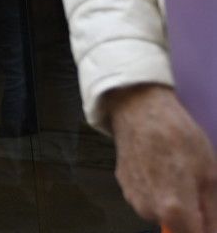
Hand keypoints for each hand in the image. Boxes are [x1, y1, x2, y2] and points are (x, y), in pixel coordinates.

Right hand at [104, 84, 216, 231]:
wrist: (139, 109)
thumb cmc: (179, 137)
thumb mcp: (209, 173)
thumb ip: (212, 209)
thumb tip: (212, 229)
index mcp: (174, 210)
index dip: (205, 229)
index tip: (208, 212)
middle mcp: (149, 210)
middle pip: (176, 228)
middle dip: (190, 216)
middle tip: (196, 187)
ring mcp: (132, 198)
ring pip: (160, 213)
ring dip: (172, 203)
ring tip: (176, 172)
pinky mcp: (123, 185)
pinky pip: (146, 198)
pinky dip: (156, 190)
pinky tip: (159, 166)